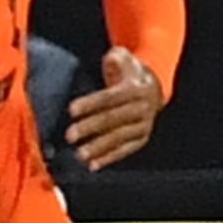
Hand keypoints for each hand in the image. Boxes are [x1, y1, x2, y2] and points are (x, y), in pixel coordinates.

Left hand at [69, 44, 164, 168]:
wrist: (153, 88)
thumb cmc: (127, 72)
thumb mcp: (123, 58)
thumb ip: (116, 58)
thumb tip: (110, 59)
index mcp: (136, 88)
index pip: (110, 97)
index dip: (91, 103)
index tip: (71, 110)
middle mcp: (143, 108)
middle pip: (113, 119)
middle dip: (90, 128)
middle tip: (69, 135)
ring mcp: (144, 125)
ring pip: (119, 138)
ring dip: (98, 147)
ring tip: (79, 154)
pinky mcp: (141, 139)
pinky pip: (125, 150)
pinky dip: (109, 158)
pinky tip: (93, 165)